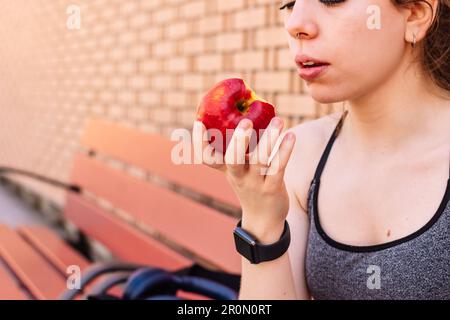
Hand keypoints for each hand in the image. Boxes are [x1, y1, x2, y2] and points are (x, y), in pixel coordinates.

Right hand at [192, 117, 295, 241]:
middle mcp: (238, 176)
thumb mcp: (237, 171)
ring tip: (278, 120)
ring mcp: (255, 183)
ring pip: (260, 160)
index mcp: (227, 170)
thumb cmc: (250, 186)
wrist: (263, 220)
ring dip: (270, 139)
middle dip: (238, 140)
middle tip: (246, 121)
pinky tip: (291, 136)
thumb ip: (236, 150)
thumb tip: (240, 116)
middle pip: (232, 159)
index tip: (199, 123)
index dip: (199, 142)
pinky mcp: (272, 189)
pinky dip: (285, 151)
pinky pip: (278, 168)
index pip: (207, 158)